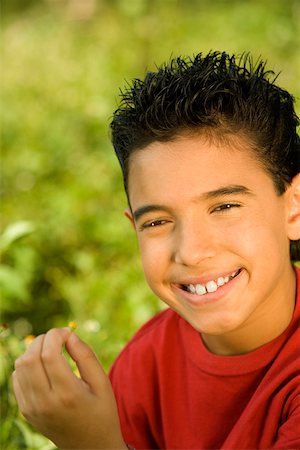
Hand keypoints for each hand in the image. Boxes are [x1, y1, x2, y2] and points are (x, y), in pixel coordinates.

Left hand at [12, 328, 126, 449]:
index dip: (57, 335)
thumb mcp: (102, 382)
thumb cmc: (102, 412)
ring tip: (51, 350)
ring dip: (34, 350)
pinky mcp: (27, 411)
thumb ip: (86, 355)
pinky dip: (27, 365)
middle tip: (58, 338)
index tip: (68, 332)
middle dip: (43, 339)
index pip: (49, 353)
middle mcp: (45, 402)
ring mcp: (32, 409)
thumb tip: (69, 335)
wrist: (91, 448)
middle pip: (30, 357)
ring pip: (20, 366)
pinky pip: (18, 379)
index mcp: (67, 394)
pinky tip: (44, 366)